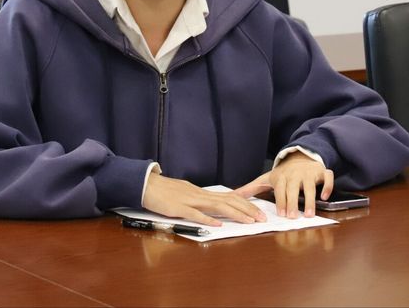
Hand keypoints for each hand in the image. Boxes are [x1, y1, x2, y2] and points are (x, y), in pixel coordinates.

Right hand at [142, 171, 266, 226]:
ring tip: (248, 221)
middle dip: (247, 210)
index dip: (245, 204)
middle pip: (229, 201)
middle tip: (261, 218)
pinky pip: (195, 213)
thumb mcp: (185, 194)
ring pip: (217, 206)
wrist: (147, 184)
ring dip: (235, 214)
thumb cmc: (165, 191)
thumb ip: (198, 201)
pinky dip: (207, 218)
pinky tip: (218, 223)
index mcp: (202, 193)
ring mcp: (190, 201)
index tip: (258, 211)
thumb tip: (211, 209)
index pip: (229, 197)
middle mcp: (200, 195)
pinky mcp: (178, 208)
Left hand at [234, 152, 333, 218]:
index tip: (281, 214)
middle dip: (293, 202)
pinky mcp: (321, 171)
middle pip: (294, 189)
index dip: (281, 201)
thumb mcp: (266, 178)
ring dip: (310, 199)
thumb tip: (232, 195)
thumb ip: (251, 188)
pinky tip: (324, 197)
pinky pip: (327, 177)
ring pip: (311, 185)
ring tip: (309, 214)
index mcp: (281, 177)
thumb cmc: (283, 173)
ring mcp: (309, 173)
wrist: (300, 156)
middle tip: (293, 217)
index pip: (281, 189)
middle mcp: (295, 174)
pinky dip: (327, 186)